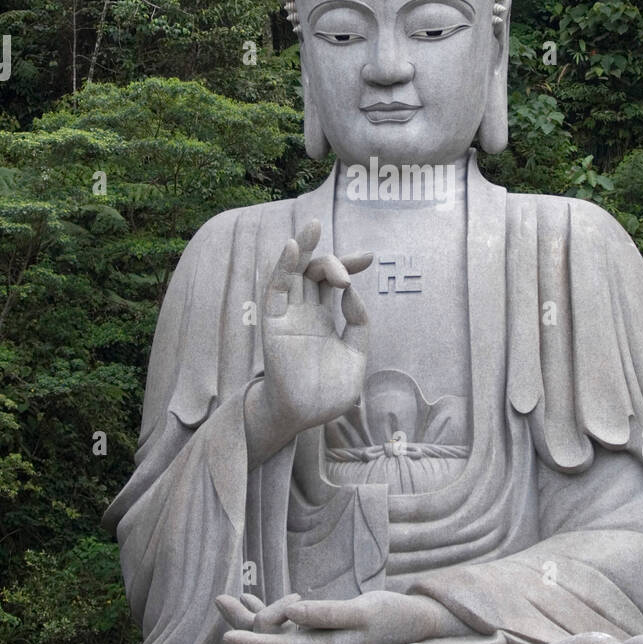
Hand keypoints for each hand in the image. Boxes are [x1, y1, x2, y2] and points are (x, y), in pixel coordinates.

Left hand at [216, 590, 463, 643]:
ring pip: (276, 630)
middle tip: (219, 599)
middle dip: (245, 622)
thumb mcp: (363, 612)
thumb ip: (328, 614)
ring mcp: (317, 637)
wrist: (412, 619)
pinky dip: (270, 608)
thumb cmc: (391, 615)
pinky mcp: (320, 626)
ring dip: (252, 614)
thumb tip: (292, 613)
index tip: (228, 633)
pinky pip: (288, 621)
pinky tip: (252, 595)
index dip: (255, 643)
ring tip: (228, 596)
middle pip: (272, 640)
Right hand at [260, 219, 371, 440]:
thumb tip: (353, 293)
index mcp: (324, 320)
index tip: (369, 256)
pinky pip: (274, 290)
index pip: (333, 282)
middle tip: (355, 262)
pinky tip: (292, 249)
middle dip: (333, 259)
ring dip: (302, 248)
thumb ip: (359, 325)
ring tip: (313, 226)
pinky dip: (281, 268)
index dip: (348, 265)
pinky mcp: (273, 324)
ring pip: (292, 273)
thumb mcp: (356, 357)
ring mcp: (288, 316)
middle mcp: (305, 313)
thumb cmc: (327, 394)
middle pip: (313, 272)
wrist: (303, 417)